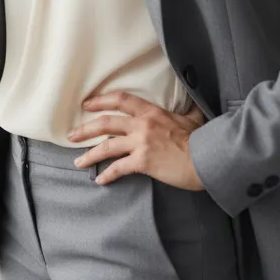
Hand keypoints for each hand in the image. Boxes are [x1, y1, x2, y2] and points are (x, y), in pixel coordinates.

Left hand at [66, 91, 207, 190]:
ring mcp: (140, 143)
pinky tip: (100, 180)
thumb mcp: (192, 116)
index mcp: (151, 111)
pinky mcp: (143, 162)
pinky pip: (119, 168)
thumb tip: (191, 98)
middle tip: (72, 135)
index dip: (101, 100)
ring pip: (107, 146)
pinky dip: (107, 174)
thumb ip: (186, 107)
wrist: (207, 158)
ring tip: (78, 161)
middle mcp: (141, 124)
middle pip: (106, 122)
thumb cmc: (201, 138)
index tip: (87, 104)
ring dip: (90, 154)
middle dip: (86, 129)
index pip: (120, 100)